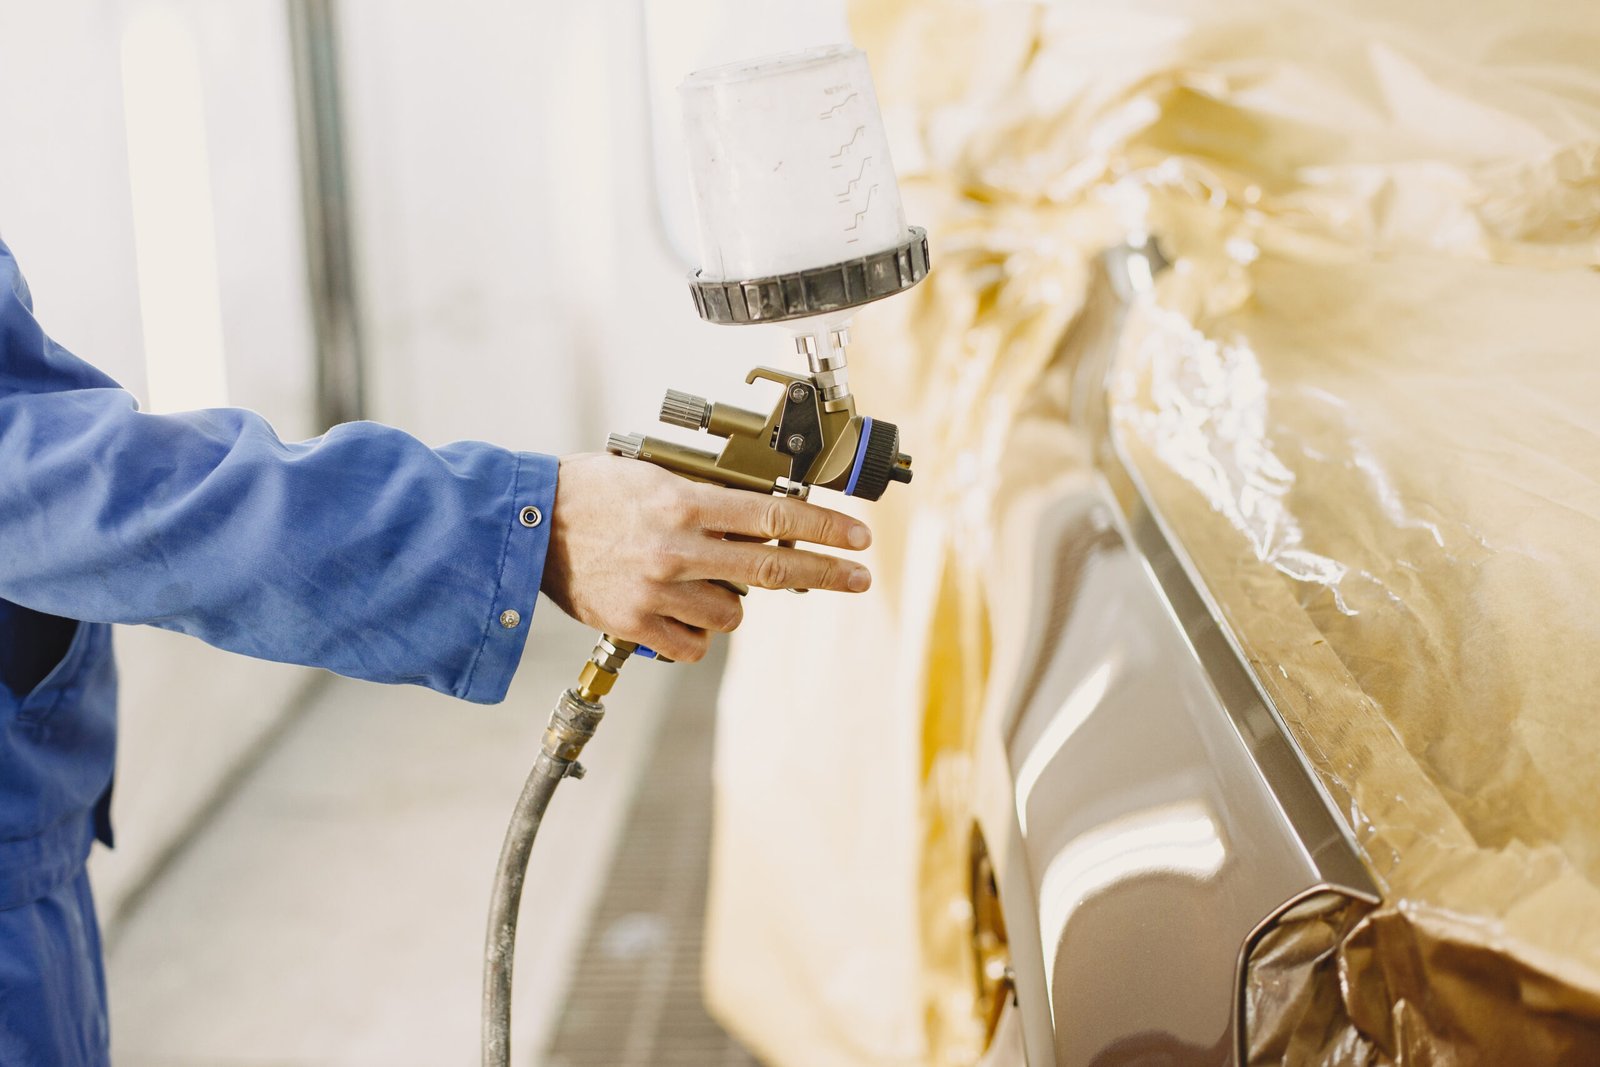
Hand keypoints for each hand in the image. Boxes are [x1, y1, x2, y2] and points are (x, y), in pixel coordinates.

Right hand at [539, 453, 873, 661]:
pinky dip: (697, 633)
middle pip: (772, 569)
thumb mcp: (653, 474)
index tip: (858, 537)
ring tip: (702, 580)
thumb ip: (705, 497)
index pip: (775, 516)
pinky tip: (679, 611)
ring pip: (732, 612)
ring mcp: (658, 592)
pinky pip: (694, 645)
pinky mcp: (636, 625)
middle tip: (860, 577)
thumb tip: (760, 516)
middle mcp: (677, 549)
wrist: (524, 525)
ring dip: (733, 600)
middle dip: (827, 573)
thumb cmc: (587, 490)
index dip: (825, 528)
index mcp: (684, 504)